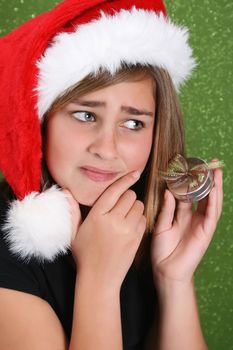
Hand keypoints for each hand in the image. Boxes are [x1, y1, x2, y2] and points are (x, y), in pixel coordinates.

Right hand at [69, 171, 145, 289]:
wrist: (99, 279)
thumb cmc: (84, 255)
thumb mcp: (73, 233)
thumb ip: (72, 211)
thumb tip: (67, 191)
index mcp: (97, 216)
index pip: (114, 191)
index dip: (126, 180)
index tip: (134, 173)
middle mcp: (113, 221)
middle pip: (130, 196)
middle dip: (127, 197)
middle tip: (120, 205)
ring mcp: (127, 230)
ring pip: (139, 206)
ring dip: (134, 207)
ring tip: (125, 215)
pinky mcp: (136, 239)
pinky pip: (144, 219)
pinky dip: (139, 218)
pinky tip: (130, 225)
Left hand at [151, 168, 222, 284]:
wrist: (166, 271)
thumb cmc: (162, 250)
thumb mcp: (162, 225)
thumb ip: (167, 209)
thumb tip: (169, 192)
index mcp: (182, 215)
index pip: (188, 195)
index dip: (190, 182)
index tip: (190, 168)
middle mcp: (193, 218)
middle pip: (202, 195)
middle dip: (206, 181)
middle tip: (208, 164)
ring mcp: (201, 224)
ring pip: (211, 202)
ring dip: (214, 187)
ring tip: (215, 172)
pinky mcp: (206, 232)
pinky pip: (211, 214)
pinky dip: (214, 201)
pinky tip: (214, 189)